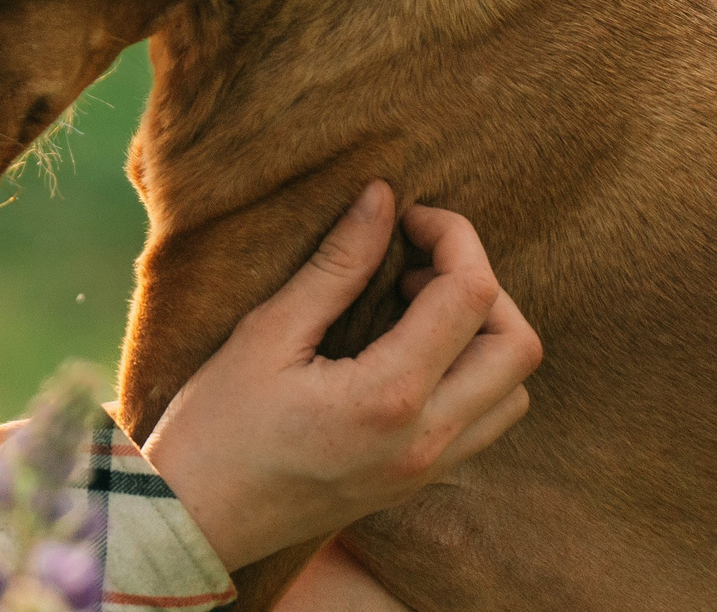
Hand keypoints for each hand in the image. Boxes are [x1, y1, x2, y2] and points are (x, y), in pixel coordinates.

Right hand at [144, 181, 542, 571]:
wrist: (198, 519)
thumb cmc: (216, 425)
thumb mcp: (266, 333)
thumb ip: (334, 266)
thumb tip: (381, 198)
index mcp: (389, 397)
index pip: (469, 296)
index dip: (452, 237)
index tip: (406, 215)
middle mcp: (428, 439)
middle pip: (518, 344)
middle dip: (481, 284)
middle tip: (414, 262)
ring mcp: (430, 468)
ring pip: (514, 388)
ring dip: (483, 333)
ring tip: (413, 307)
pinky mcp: (420, 481)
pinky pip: (486, 420)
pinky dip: (471, 373)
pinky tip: (410, 351)